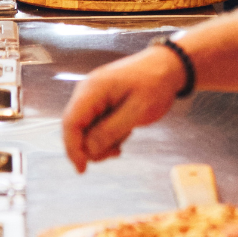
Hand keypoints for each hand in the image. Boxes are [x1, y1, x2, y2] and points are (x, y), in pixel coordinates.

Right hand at [62, 46, 188, 171]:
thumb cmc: (155, 84)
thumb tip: (88, 150)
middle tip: (117, 151)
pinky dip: (107, 134)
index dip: (73, 149)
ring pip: (86, 130)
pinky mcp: (99, 102)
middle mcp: (87, 91)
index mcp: (93, 89)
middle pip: (76, 129)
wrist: (167, 66)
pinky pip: (95, 125)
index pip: (70, 122)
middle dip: (92, 146)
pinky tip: (125, 130)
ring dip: (103, 140)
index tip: (82, 170)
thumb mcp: (138, 110)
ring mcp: (92, 96)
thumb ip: (111, 130)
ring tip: (127, 133)